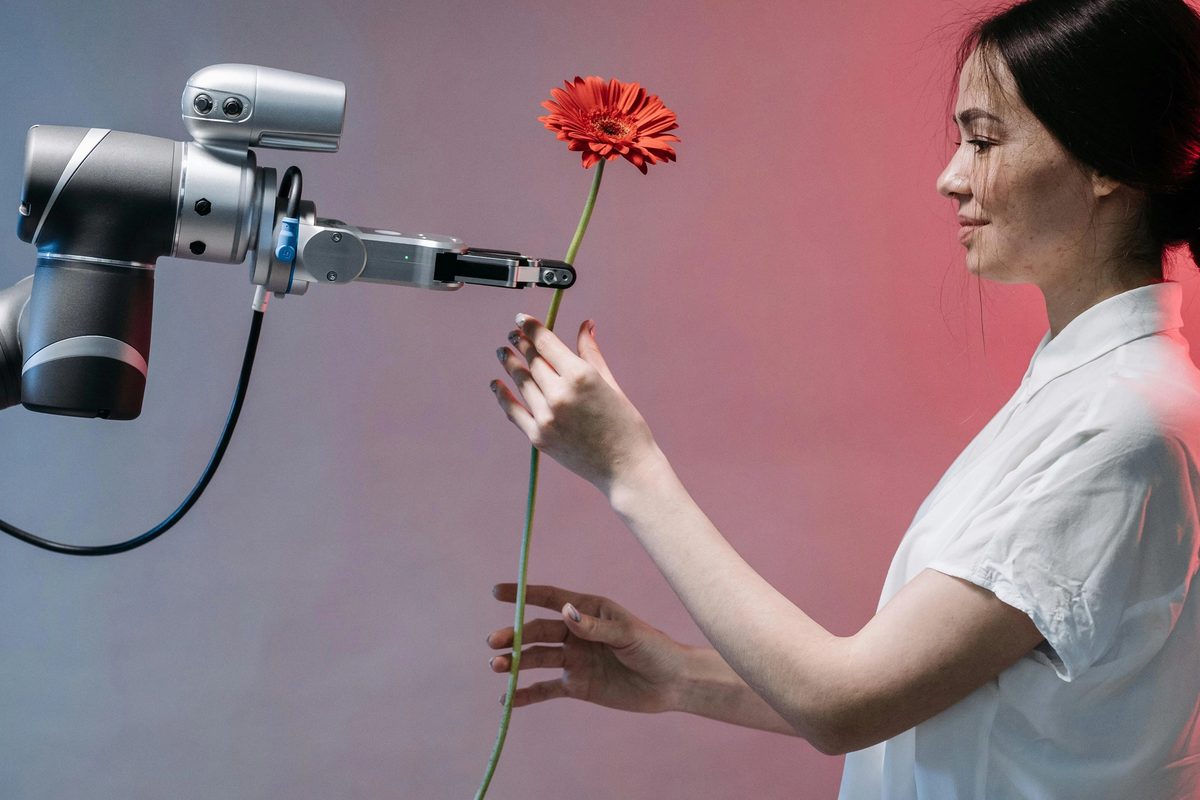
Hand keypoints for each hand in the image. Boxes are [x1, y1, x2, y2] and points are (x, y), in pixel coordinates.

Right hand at [486, 583, 690, 712]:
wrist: (672, 684)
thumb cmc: (655, 649)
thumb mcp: (628, 634)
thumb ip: (595, 626)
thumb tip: (565, 611)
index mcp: (588, 610)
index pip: (549, 599)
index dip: (522, 594)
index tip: (496, 592)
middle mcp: (576, 633)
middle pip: (537, 632)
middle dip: (514, 635)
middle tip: (493, 642)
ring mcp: (574, 660)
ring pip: (536, 659)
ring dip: (514, 663)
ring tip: (496, 667)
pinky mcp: (577, 686)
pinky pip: (545, 690)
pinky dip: (526, 695)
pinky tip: (507, 700)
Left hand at [491, 316, 661, 493]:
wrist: (626, 467)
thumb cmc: (625, 424)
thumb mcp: (610, 383)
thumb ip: (591, 353)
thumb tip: (585, 325)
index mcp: (581, 376)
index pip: (546, 343)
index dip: (531, 327)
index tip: (521, 319)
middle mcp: (560, 394)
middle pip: (532, 361)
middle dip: (521, 344)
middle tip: (513, 335)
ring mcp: (546, 417)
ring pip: (521, 382)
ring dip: (510, 364)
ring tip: (503, 353)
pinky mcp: (539, 437)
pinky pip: (513, 411)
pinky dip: (502, 395)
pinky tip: (496, 383)